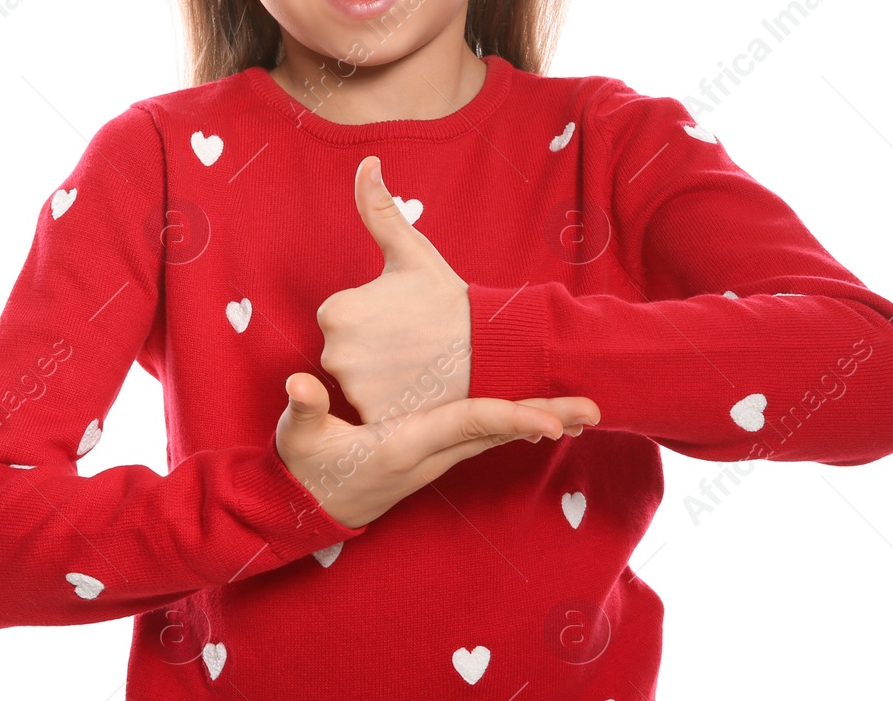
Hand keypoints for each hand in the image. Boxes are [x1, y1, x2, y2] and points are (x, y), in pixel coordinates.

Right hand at [274, 373, 600, 529]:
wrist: (308, 510)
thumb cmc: (303, 467)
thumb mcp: (298, 437)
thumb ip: (303, 409)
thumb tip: (298, 382)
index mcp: (402, 446)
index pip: (464, 425)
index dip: (507, 418)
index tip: (550, 420)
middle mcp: (429, 455)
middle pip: (497, 432)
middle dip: (546, 419)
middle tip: (593, 408)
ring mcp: (436, 457)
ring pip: (497, 434)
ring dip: (540, 420)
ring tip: (582, 408)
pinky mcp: (436, 453)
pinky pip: (485, 435)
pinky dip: (517, 422)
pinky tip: (543, 414)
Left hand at [317, 155, 473, 425]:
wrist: (493, 348)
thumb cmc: (449, 298)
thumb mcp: (411, 249)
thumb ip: (377, 208)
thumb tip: (366, 162)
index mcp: (335, 310)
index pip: (342, 319)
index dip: (375, 320)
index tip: (403, 319)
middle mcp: (334, 351)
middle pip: (347, 354)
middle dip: (375, 352)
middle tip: (414, 343)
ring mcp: (355, 389)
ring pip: (360, 385)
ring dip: (383, 380)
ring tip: (419, 366)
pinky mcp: (376, 420)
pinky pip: (373, 414)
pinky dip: (391, 407)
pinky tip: (417, 393)